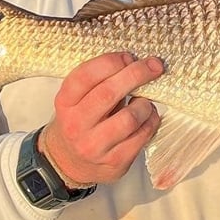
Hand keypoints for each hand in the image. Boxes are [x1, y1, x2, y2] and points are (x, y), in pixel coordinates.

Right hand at [39, 52, 163, 186]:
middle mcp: (76, 125)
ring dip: (145, 104)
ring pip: (129, 118)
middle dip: (136, 74)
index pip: (85, 76)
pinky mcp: (115, 161)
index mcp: (65, 102)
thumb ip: (99, 82)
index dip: (110, 62)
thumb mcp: (78, 99)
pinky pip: (142, 135)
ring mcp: (95, 146)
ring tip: (144, 101)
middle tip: (154, 65)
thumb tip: (136, 61)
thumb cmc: (81, 121)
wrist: (69, 162)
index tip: (129, 56)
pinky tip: (148, 116)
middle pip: (108, 93)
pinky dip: (151, 120)